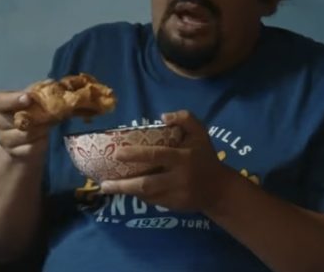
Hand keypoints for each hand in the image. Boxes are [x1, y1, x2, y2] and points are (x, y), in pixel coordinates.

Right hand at [0, 83, 53, 158]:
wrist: (20, 139)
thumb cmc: (25, 111)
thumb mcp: (29, 97)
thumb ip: (37, 91)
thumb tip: (52, 84)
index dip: (13, 100)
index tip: (28, 98)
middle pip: (16, 120)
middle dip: (36, 117)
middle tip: (51, 113)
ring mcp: (3, 140)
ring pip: (26, 135)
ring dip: (42, 129)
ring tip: (51, 123)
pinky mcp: (14, 153)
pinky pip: (31, 148)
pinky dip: (42, 142)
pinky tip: (46, 136)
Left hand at [99, 110, 236, 211]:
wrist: (220, 190)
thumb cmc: (205, 157)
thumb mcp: (200, 134)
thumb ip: (185, 119)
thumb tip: (163, 116)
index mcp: (182, 158)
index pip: (156, 155)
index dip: (135, 155)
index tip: (117, 153)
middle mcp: (178, 178)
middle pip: (146, 184)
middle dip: (123, 186)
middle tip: (103, 184)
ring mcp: (176, 195)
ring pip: (147, 195)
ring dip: (127, 192)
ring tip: (109, 187)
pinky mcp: (174, 206)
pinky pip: (153, 201)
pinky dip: (140, 196)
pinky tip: (127, 190)